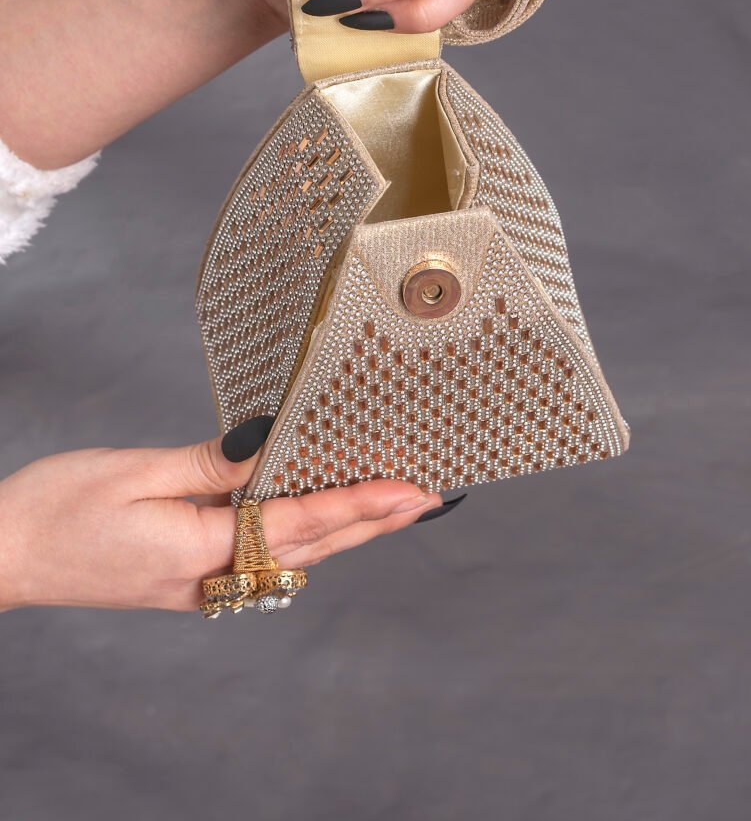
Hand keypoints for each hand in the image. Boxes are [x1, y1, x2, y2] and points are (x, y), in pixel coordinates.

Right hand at [0, 432, 439, 611]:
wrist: (2, 556)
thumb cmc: (55, 509)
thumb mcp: (132, 472)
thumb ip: (208, 464)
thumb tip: (269, 445)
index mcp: (197, 549)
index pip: (299, 523)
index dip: (360, 503)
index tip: (411, 490)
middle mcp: (207, 577)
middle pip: (309, 548)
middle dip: (372, 521)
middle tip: (428, 498)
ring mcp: (197, 585)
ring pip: (289, 556)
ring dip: (345, 530)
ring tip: (391, 505)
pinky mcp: (184, 580)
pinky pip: (259, 557)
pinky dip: (301, 536)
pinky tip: (317, 518)